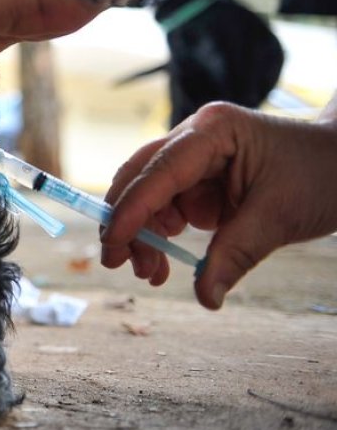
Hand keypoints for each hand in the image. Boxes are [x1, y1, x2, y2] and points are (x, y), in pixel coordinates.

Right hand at [100, 102, 336, 308]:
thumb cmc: (324, 175)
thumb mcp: (279, 216)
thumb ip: (235, 255)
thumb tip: (205, 297)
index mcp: (213, 131)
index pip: (158, 172)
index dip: (131, 210)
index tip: (113, 247)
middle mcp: (195, 138)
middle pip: (140, 179)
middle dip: (128, 223)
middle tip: (120, 265)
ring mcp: (196, 158)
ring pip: (149, 198)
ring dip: (144, 236)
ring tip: (153, 274)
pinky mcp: (201, 179)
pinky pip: (168, 208)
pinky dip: (162, 236)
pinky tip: (166, 261)